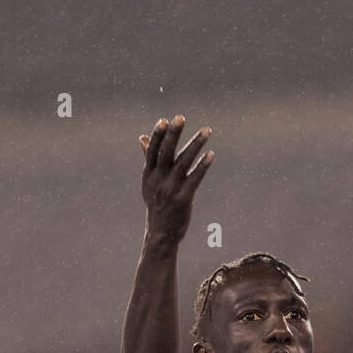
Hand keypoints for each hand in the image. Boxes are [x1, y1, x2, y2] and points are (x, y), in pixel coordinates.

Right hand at [138, 115, 213, 244]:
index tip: (165, 120)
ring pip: (184, 162)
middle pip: (166, 153)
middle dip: (173, 134)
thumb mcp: (149, 183)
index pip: (153, 151)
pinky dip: (203, 166)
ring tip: (207, 130)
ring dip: (196, 144)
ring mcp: (171, 190)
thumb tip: (142, 138)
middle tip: (181, 117)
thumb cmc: (157, 205)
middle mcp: (158, 180)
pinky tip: (210, 154)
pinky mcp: (183, 199)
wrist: (161, 235)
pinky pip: (195, 178)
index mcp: (149, 175)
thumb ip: (149, 159)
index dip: (158, 135)